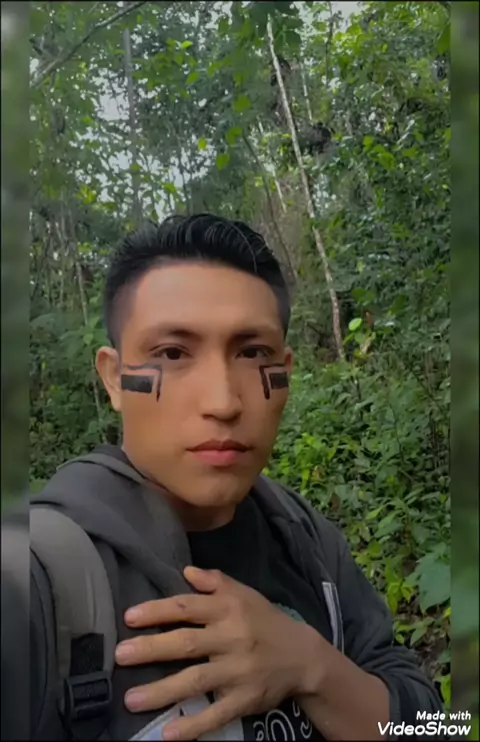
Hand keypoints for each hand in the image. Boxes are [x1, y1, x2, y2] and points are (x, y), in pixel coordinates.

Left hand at [115, 567, 321, 740]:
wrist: (303, 655)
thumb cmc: (265, 620)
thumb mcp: (244, 593)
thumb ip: (214, 581)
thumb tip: (185, 571)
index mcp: (229, 609)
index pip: (188, 607)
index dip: (158, 611)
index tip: (129, 617)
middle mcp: (232, 638)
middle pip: (187, 643)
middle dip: (152, 649)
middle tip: (121, 655)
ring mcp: (238, 671)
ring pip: (196, 680)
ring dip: (162, 691)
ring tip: (131, 699)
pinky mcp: (245, 699)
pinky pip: (217, 713)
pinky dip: (193, 725)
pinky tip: (168, 733)